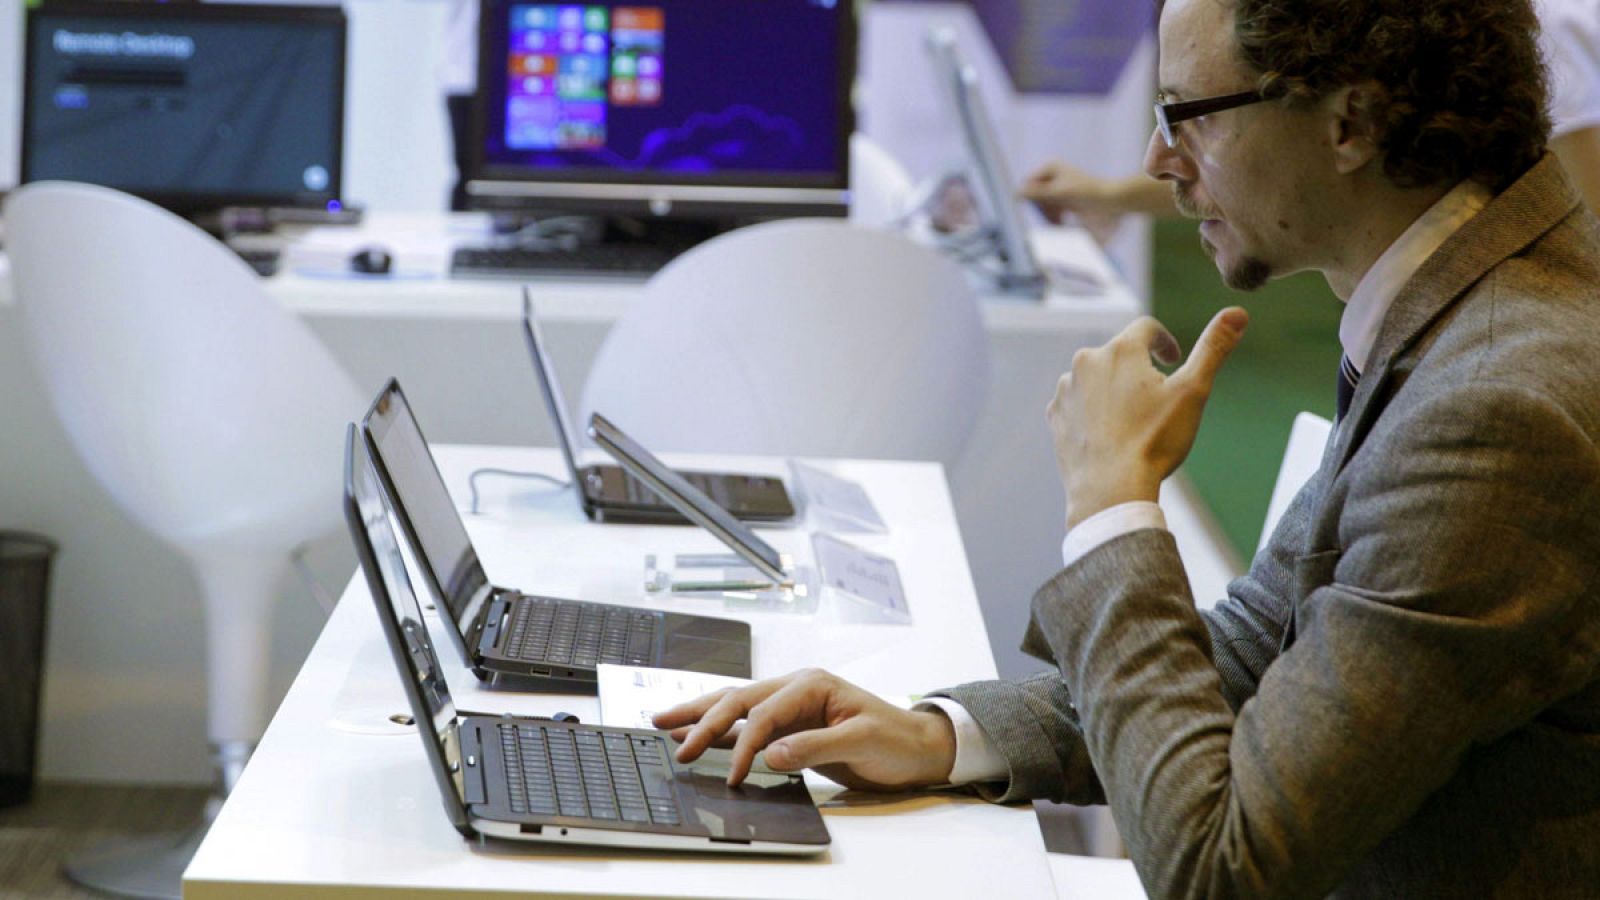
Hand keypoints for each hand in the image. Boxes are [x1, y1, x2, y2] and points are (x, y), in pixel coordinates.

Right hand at [652, 668, 956, 789]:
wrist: (918, 747)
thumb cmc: (895, 739)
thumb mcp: (860, 741)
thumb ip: (814, 746)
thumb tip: (770, 754)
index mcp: (812, 684)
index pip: (764, 712)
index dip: (743, 743)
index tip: (731, 774)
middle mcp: (796, 689)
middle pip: (738, 699)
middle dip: (703, 719)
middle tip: (670, 738)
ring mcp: (791, 706)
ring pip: (736, 707)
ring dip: (701, 717)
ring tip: (664, 722)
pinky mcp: (790, 726)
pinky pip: (747, 726)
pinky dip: (720, 731)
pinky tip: (696, 734)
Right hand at [1020, 162, 1128, 242]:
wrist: (1113, 201)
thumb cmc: (1088, 193)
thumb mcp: (1059, 192)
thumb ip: (1037, 193)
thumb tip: (1016, 193)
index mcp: (1050, 167)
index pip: (1028, 184)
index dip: (1028, 198)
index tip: (1031, 211)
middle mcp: (1053, 176)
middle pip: (1035, 196)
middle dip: (1041, 209)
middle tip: (1051, 218)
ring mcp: (1059, 189)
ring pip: (1043, 207)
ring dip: (1049, 216)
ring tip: (1059, 222)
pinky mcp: (1066, 201)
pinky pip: (1052, 212)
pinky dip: (1056, 219)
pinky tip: (1063, 224)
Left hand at [1049, 308, 1248, 528]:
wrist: (1110, 490)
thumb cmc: (1154, 442)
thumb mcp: (1193, 392)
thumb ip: (1214, 348)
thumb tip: (1238, 313)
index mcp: (1120, 350)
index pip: (1147, 328)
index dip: (1164, 342)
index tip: (1173, 360)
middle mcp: (1086, 361)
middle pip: (1119, 353)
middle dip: (1138, 369)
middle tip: (1155, 399)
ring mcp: (1066, 389)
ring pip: (1096, 378)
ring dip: (1113, 389)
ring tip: (1131, 419)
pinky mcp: (1055, 415)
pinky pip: (1077, 403)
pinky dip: (1093, 410)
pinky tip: (1109, 433)